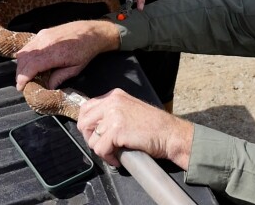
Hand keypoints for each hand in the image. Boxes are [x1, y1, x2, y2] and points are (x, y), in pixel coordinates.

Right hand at [14, 20, 119, 90]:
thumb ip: (60, 78)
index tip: (20, 87)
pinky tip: (32, 63)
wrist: (92, 32)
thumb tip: (48, 86)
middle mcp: (46, 42)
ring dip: (22, 64)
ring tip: (27, 74)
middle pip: (24, 59)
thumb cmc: (86, 51)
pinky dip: (26, 55)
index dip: (23, 78)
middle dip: (20, 73)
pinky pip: (29, 45)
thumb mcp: (76, 69)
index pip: (31, 66)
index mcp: (54, 53)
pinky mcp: (43, 32)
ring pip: (24, 51)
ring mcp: (43, 35)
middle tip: (23, 83)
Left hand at [78, 88, 192, 168]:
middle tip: (103, 146)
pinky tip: (118, 158)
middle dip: (91, 138)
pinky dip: (108, 158)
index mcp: (114, 96)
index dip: (87, 125)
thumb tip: (95, 125)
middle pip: (84, 123)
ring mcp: (113, 115)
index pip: (86, 108)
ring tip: (115, 153)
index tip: (94, 135)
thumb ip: (112, 112)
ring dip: (102, 150)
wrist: (170, 133)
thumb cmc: (154, 126)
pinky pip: (100, 149)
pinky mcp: (116, 130)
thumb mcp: (130, 109)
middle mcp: (112, 102)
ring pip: (92, 139)